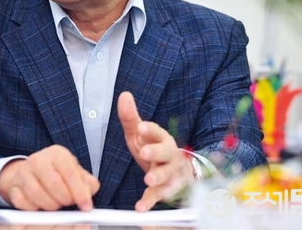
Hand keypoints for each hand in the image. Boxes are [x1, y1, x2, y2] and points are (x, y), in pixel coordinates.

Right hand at [0, 144, 99, 210]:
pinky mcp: (13, 187)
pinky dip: (35, 209)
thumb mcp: (74, 172)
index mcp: (57, 154)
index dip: (79, 192)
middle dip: (65, 199)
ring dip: (51, 206)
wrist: (29, 172)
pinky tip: (41, 206)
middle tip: (68, 203)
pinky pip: (24, 203)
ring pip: (37, 194)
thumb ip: (87, 183)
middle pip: (54, 183)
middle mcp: (38, 160)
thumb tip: (88, 194)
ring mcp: (23, 173)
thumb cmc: (56, 173)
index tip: (86, 206)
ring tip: (56, 205)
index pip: (70, 172)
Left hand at [118, 91, 193, 211]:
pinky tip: (141, 206)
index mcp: (161, 138)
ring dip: (158, 176)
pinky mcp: (168, 189)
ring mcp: (171, 173)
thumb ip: (131, 118)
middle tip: (145, 152)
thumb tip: (124, 95)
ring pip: (167, 174)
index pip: (157, 132)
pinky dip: (151, 201)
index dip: (150, 130)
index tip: (141, 127)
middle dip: (156, 152)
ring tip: (148, 179)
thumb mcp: (140, 134)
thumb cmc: (155, 149)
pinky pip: (160, 195)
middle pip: (166, 152)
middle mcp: (169, 154)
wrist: (177, 171)